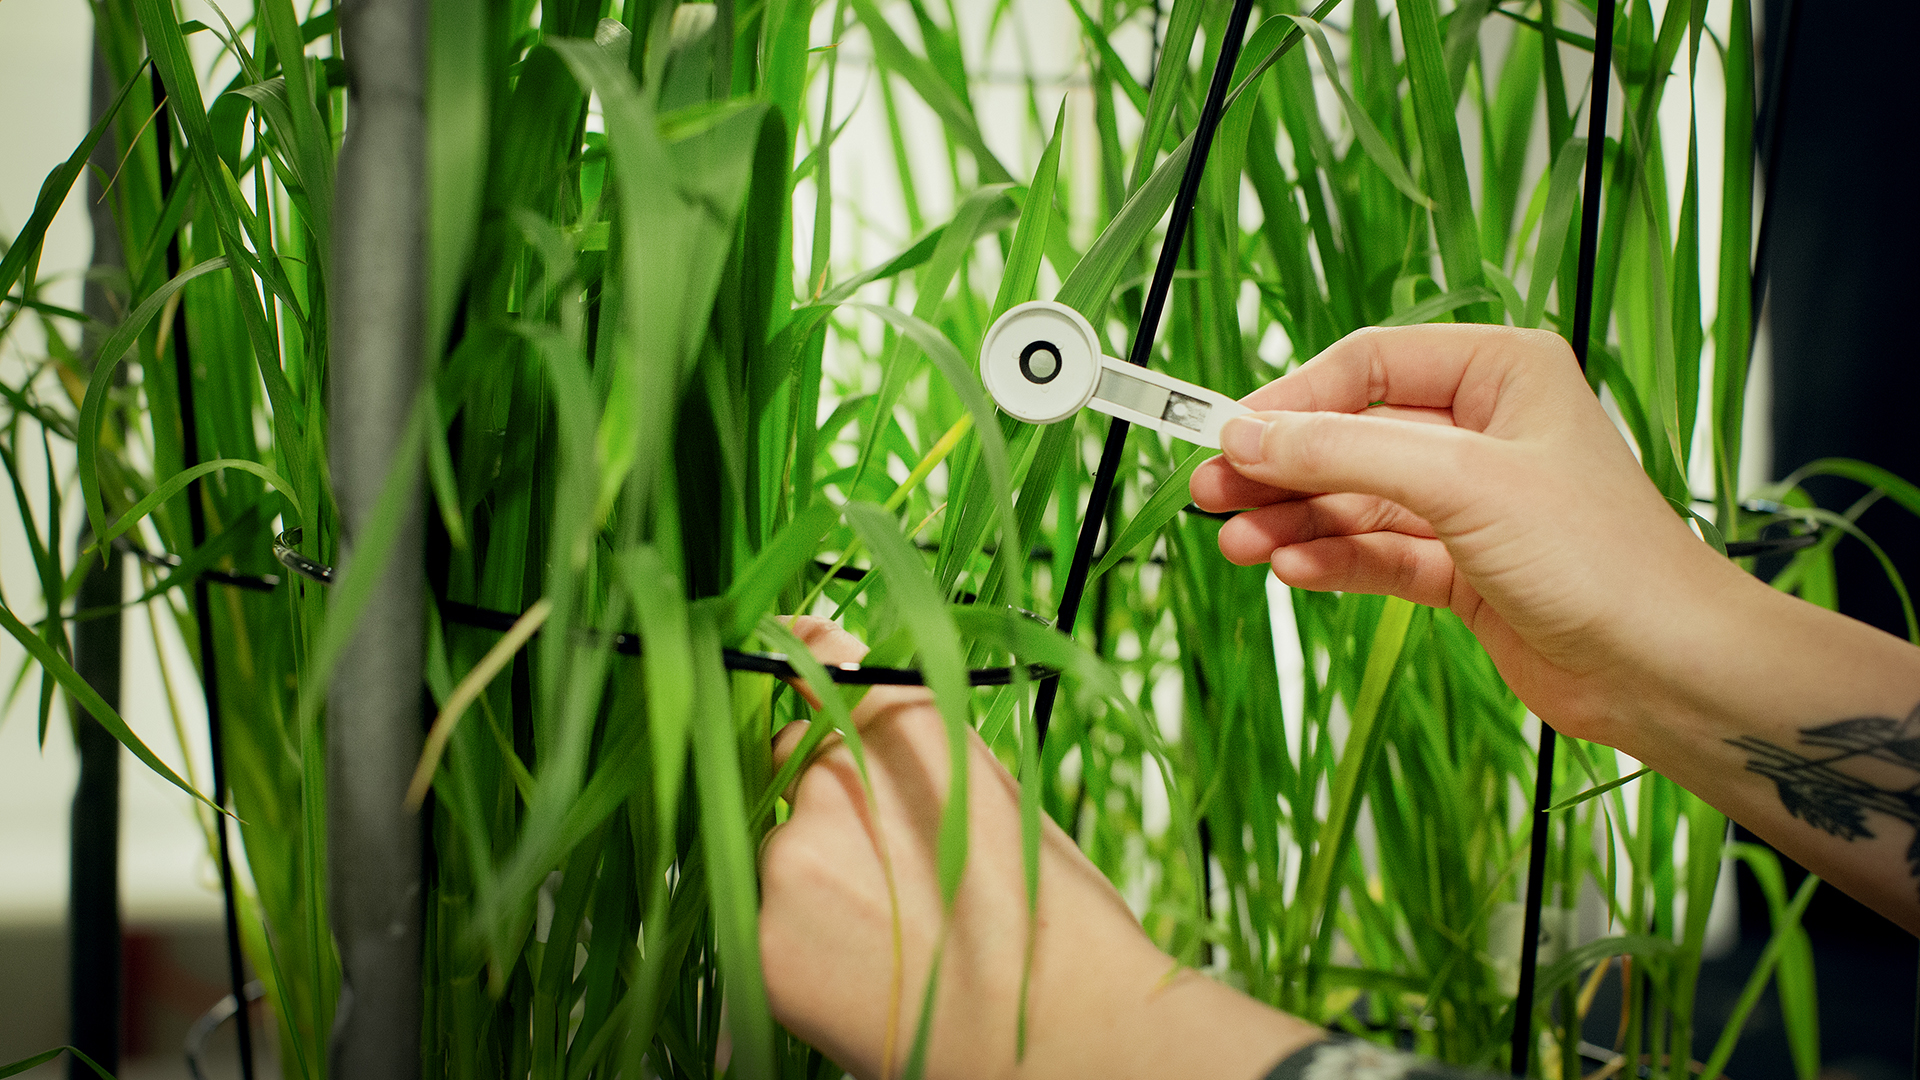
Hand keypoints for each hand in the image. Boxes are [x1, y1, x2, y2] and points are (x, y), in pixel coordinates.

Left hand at [758, 617, 1319, 1079]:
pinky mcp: (764, 939)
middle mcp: (836, 775)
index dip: (801, 655)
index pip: (819, 658)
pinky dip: (800, 945)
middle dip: (822, 800)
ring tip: (888, 940)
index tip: (789, 651)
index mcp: (909, 728)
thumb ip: (921, 762)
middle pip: (790, 763)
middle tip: (883, 869)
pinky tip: (865, 977)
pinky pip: (765, 924)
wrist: (1067, 1037)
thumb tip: (865, 748)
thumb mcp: (1000, 803)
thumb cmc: (1058, 927)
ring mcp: (792, 856)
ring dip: (814, 879)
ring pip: (777, 851)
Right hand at [1188, 324, 1750, 745]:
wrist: (1663, 669)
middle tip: (1211, 491)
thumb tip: (1246, 433)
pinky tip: (1290, 570)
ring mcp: (1470, 503)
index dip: (1296, 398)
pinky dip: (1332, 561)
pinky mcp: (1462, 569)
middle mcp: (1482, 429)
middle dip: (1282, 466)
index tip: (1232, 433)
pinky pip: (1376, 553)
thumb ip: (1345, 452)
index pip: (1368, 363)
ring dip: (1295, 521)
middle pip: (1351, 434)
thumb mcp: (1461, 483)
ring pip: (1355, 499)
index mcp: (1500, 373)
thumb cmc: (1596, 556)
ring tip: (1237, 544)